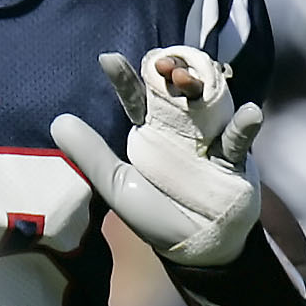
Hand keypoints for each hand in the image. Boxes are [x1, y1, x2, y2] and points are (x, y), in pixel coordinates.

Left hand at [51, 45, 262, 265]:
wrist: (195, 245)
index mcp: (150, 131)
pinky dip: (244, 125)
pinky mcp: (233, 157)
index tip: (108, 60)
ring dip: (204, 86)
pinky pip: (238, 138)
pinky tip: (248, 113)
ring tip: (191, 78)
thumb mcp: (116, 184)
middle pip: (177, 89)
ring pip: (209, 102)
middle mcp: (179, 128)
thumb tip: (57, 121)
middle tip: (164, 66)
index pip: (137, 98)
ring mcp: (209, 139)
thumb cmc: (154, 213)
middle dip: (172, 71)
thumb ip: (91, 154)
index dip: (125, 79)